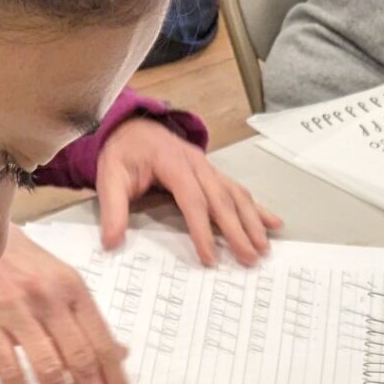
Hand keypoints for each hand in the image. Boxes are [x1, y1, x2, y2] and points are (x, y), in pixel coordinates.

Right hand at [0, 224, 130, 383]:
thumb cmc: (26, 265)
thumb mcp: (65, 282)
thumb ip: (89, 321)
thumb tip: (120, 356)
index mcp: (76, 291)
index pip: (103, 346)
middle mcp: (50, 300)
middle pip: (81, 362)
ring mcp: (16, 310)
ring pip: (49, 370)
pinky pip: (8, 368)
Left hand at [96, 117, 282, 265]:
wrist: (134, 126)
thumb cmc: (124, 153)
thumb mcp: (109, 177)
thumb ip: (112, 209)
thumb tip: (112, 242)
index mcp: (172, 162)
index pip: (192, 199)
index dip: (202, 230)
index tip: (209, 257)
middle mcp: (197, 163)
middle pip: (222, 199)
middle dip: (237, 230)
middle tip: (248, 257)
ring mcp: (209, 168)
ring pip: (236, 195)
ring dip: (252, 222)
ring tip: (263, 247)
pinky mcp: (214, 174)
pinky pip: (239, 191)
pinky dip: (257, 208)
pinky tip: (274, 222)